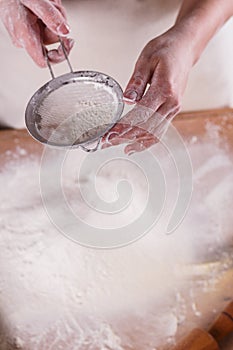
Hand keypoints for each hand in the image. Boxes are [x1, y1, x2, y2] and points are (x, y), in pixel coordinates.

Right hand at [0, 0, 73, 66]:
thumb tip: (65, 32)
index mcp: (24, 37)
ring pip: (51, 34)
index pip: (43, 61)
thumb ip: (50, 16)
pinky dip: (50, 18)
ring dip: (55, 19)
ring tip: (48, 4)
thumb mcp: (35, 1)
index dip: (58, 57)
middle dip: (57, 27)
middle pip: (51, 44)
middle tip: (56, 11)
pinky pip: (46, 29)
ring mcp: (27, 37)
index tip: (68, 45)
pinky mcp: (30, 32)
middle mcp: (24, 40)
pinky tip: (45, 7)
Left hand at [102, 28, 193, 153]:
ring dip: (135, 142)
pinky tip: (134, 144)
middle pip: (147, 128)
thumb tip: (127, 99)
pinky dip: (146, 140)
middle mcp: (172, 102)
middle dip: (125, 137)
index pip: (141, 114)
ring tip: (118, 145)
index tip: (111, 133)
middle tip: (107, 142)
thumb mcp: (146, 59)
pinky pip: (159, 130)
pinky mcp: (172, 110)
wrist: (185, 48)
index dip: (125, 126)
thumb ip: (136, 82)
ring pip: (154, 133)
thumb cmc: (167, 50)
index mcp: (165, 89)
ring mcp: (174, 108)